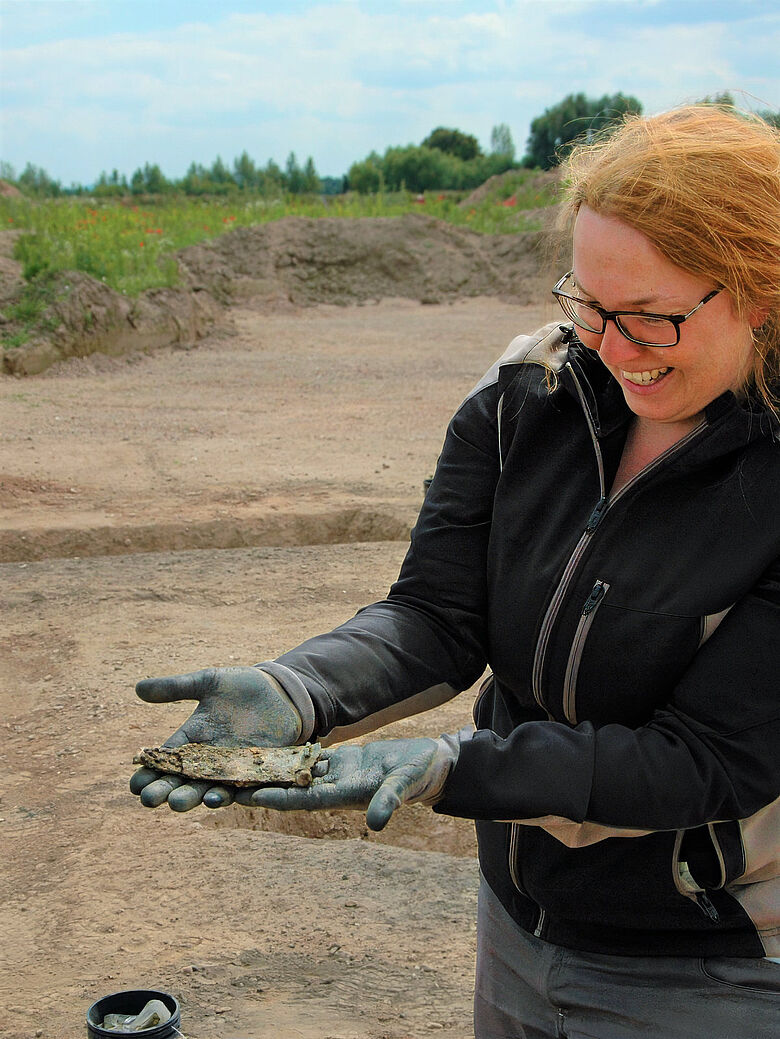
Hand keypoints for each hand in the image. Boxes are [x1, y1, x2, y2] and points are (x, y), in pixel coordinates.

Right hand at [130, 666, 301, 811]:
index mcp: (191, 739)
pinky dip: (229, 794)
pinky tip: (217, 797)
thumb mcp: (208, 682)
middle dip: (166, 791)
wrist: (281, 692)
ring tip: (179, 802)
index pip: (165, 760)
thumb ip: (176, 687)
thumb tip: (137, 688)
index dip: (148, 773)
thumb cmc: (242, 686)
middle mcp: (208, 759)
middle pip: (182, 780)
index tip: (134, 784)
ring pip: (208, 789)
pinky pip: (241, 788)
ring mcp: (232, 768)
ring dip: (194, 797)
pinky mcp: (256, 772)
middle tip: (150, 799)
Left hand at [244, 737, 455, 830]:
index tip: (245, 796)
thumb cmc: (418, 775)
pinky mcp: (338, 763)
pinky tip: (263, 749)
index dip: (274, 797)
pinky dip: (286, 757)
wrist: (429, 765)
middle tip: (224, 783)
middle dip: (258, 787)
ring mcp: (332, 776)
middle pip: (287, 788)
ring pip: (292, 774)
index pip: (300, 799)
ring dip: (266, 772)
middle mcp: (331, 788)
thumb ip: (389, 801)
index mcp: (342, 796)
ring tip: (233, 764)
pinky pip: (305, 761)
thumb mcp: (404, 785)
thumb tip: (376, 822)